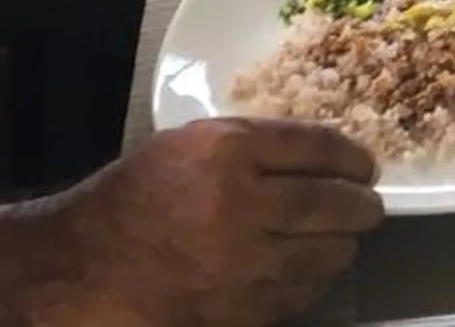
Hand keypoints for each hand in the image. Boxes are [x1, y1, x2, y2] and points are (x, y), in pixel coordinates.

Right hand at [46, 118, 380, 326]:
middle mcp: (240, 204)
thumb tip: (318, 158)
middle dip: (361, 205)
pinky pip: (298, 295)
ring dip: (342, 246)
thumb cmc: (134, 198)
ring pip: (322, 255)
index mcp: (225, 151)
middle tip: (370, 206)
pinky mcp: (238, 309)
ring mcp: (241, 262)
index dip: (351, 156)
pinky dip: (313, 282)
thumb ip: (249, 146)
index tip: (365, 165)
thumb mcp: (188, 146)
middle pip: (331, 204)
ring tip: (344, 239)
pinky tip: (312, 272)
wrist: (84, 269)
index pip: (314, 146)